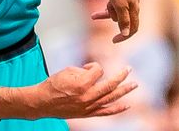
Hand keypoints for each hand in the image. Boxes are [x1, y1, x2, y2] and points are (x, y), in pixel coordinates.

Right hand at [0, 62, 136, 119]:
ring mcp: (89, 106)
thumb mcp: (67, 71)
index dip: (93, 66)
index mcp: (82, 83)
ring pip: (112, 98)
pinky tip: (127, 105)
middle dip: (121, 76)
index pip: (98, 70)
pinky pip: (107, 112)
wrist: (43, 102)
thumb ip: (83, 70)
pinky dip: (118, 108)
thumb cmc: (53, 84)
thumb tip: (93, 72)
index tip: (86, 67)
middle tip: (129, 69)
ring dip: (124, 90)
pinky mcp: (88, 114)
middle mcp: (88, 96)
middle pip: (111, 84)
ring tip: (134, 85)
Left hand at [91, 0, 139, 42]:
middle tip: (95, 17)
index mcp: (134, 10)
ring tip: (95, 11)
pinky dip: (108, 6)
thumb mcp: (119, 5)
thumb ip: (124, 19)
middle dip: (111, 19)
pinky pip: (114, 4)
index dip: (124, 37)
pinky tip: (101, 6)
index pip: (132, 29)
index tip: (113, 41)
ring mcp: (127, 0)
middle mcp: (133, 6)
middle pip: (123, 21)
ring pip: (117, 12)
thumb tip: (126, 33)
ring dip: (107, 11)